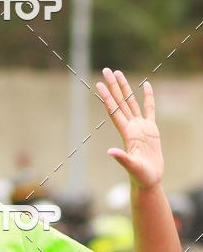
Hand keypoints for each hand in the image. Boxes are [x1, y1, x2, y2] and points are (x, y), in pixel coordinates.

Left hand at [96, 68, 162, 190]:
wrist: (149, 181)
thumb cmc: (140, 176)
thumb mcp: (131, 167)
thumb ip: (122, 158)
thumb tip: (110, 152)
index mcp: (126, 133)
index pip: (114, 111)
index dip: (107, 97)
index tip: (99, 84)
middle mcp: (131, 127)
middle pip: (120, 102)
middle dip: (114, 86)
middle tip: (107, 70)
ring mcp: (141, 127)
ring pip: (131, 103)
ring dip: (125, 88)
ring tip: (119, 74)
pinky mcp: (151, 130)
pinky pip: (149, 109)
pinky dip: (148, 97)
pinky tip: (146, 85)